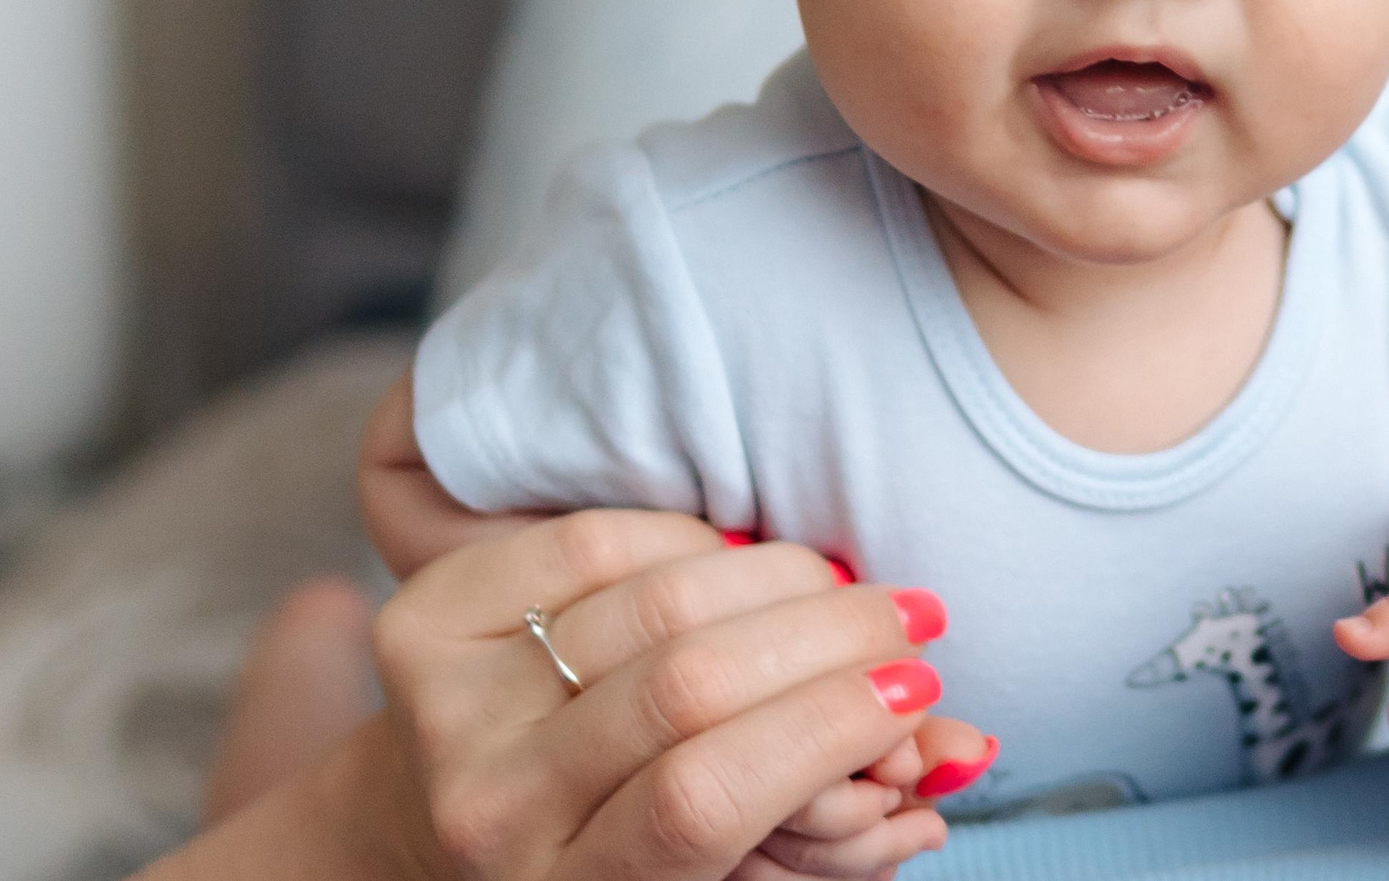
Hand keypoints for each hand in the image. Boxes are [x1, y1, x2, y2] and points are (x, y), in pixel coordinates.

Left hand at [353, 509, 956, 879]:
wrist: (425, 836)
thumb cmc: (618, 856)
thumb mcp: (730, 873)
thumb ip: (843, 826)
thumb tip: (964, 748)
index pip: (704, 798)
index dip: (827, 728)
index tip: (916, 687)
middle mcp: (489, 809)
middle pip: (687, 685)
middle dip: (831, 633)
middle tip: (910, 618)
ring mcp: (443, 710)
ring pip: (653, 600)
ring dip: (780, 576)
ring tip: (841, 588)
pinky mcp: (424, 620)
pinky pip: (592, 542)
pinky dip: (688, 541)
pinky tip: (734, 562)